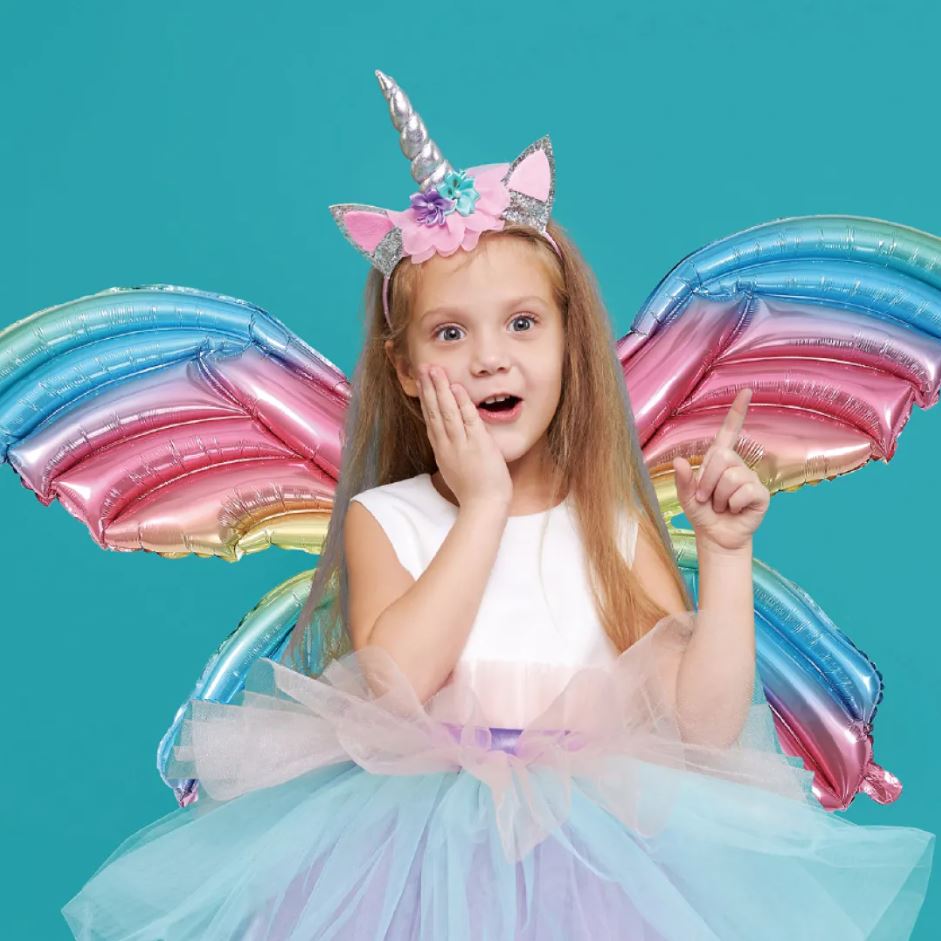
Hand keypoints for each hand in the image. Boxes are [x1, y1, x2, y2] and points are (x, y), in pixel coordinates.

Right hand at [416, 364, 511, 511]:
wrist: (483, 506)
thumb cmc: (473, 491)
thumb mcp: (456, 468)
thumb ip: (452, 451)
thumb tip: (450, 440)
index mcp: (442, 450)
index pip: (430, 419)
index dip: (425, 399)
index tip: (421, 382)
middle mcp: (447, 445)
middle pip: (434, 411)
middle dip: (428, 387)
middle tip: (422, 367)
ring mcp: (461, 444)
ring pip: (446, 412)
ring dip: (440, 389)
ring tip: (434, 370)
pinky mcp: (477, 444)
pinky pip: (468, 420)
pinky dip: (461, 403)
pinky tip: (456, 388)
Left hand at [672, 388, 768, 551]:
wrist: (716, 537)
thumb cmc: (702, 513)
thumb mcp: (686, 497)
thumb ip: (683, 480)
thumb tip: (680, 461)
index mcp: (719, 460)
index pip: (729, 431)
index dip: (737, 411)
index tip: (746, 391)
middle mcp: (737, 465)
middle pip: (722, 457)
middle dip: (707, 482)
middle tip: (706, 499)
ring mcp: (750, 478)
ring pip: (730, 478)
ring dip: (718, 498)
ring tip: (721, 506)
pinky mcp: (760, 494)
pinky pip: (743, 493)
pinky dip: (732, 505)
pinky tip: (734, 511)